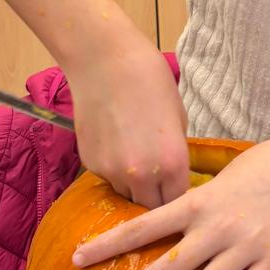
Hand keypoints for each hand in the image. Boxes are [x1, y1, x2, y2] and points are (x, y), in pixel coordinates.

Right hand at [64, 30, 189, 207]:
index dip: (179, 197)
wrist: (105, 62)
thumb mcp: (178, 118)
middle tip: (158, 181)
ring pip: (126, 194)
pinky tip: (116, 143)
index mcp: (172, 164)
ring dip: (133, 186)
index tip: (177, 190)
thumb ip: (176, 152)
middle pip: (150, 208)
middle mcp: (141, 176)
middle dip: (155, 198)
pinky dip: (114, 170)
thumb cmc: (150, 81)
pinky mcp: (90, 164)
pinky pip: (107, 178)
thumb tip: (172, 170)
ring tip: (135, 157)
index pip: (178, 202)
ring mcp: (112, 172)